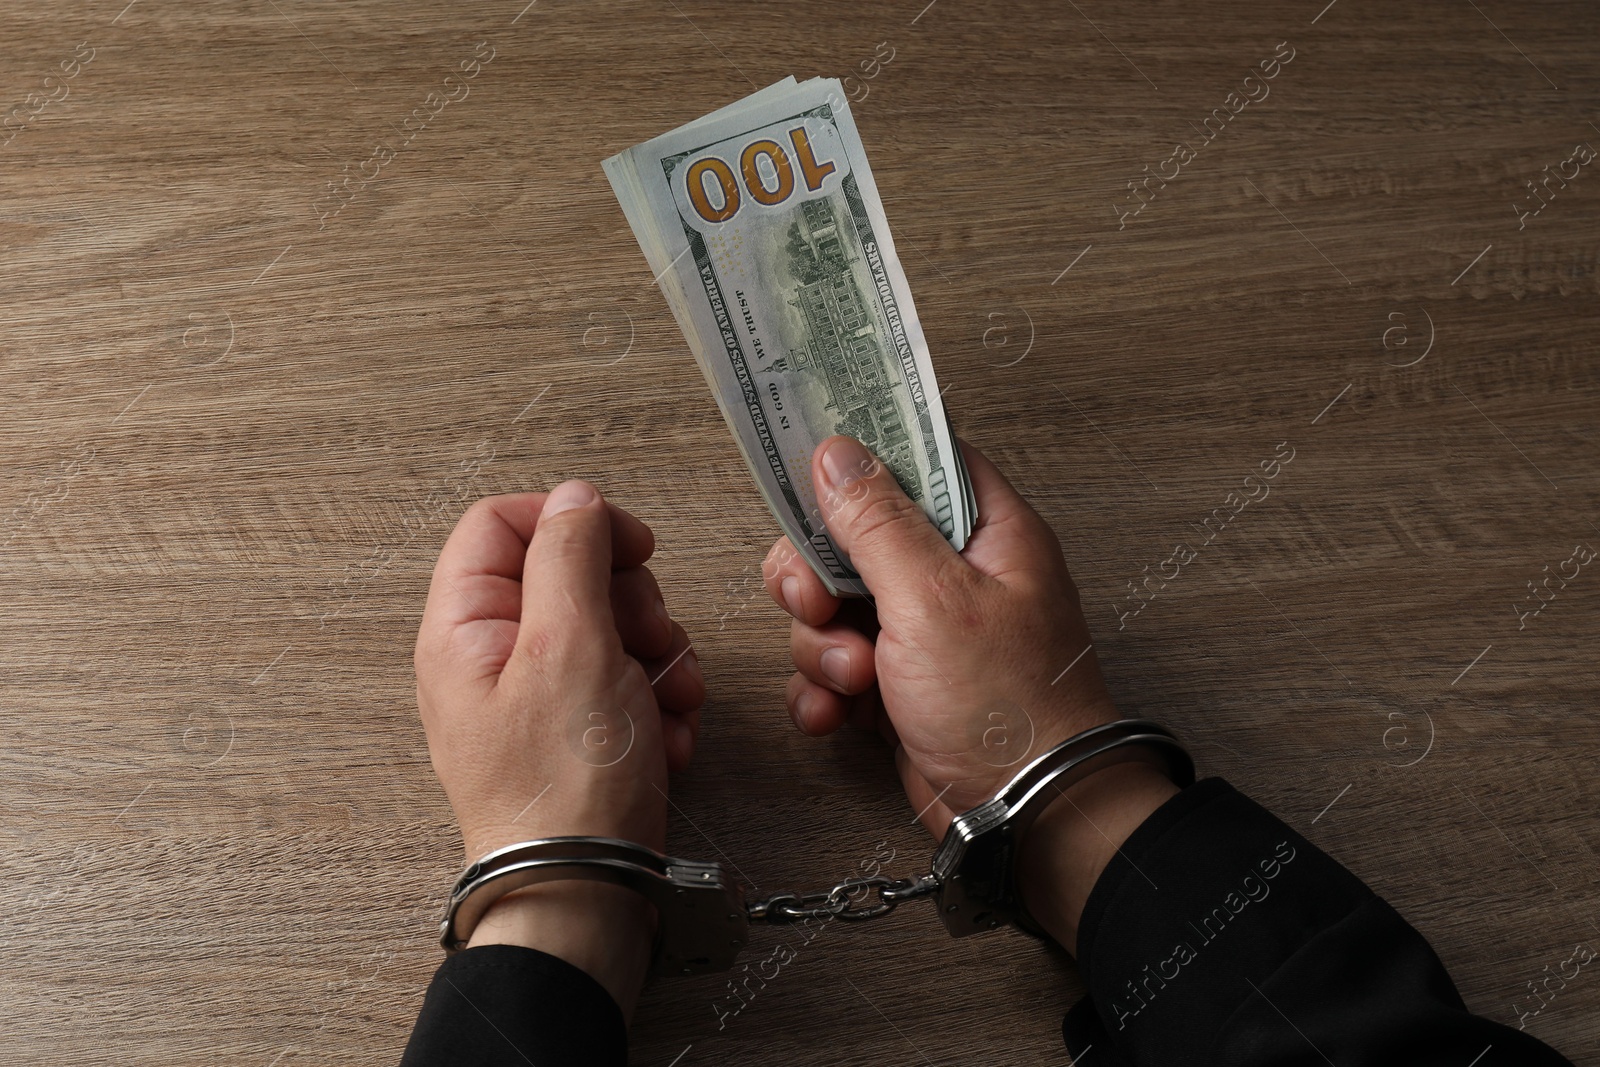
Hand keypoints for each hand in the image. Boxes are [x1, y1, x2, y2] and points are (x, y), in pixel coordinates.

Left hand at [414, 481, 705, 1015]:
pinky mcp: (575, 728)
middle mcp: (490, 656)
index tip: (627, 545)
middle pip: (567, 571)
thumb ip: (569, 556)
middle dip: (630, 599)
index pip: (503, 522)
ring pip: (608, 625)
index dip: (572, 520)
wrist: (584, 894)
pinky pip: (624, 680)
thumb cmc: (565, 789)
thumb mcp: (571, 647)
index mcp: (464, 627)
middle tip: (650, 637)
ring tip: (669, 699)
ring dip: (657, 654)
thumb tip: (575, 500)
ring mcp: (534, 694)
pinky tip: (669, 733)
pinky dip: (659, 699)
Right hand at [763, 437, 1177, 951]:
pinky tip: (837, 714)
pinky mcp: (900, 685)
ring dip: (822, 645)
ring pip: (833, 606)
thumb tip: (838, 453)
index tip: (806, 465)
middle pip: (854, 537)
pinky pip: (835, 666)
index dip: (861, 458)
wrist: (1025, 818)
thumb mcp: (935, 599)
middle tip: (817, 604)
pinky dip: (824, 690)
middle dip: (818, 577)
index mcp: (986, 533)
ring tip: (854, 680)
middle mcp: (956, 575)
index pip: (918, 458)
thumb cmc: (1010, 709)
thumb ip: (879, 523)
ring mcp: (925, 632)